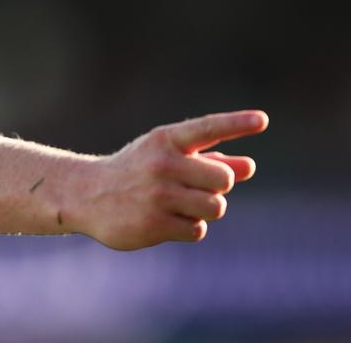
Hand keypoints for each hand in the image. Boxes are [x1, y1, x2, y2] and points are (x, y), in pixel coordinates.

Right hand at [71, 110, 267, 249]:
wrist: (87, 195)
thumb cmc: (136, 172)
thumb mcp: (168, 158)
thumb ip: (209, 160)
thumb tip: (248, 167)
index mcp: (166, 140)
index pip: (208, 128)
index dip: (237, 123)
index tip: (263, 120)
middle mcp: (162, 164)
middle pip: (223, 180)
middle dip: (218, 187)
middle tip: (197, 187)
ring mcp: (157, 195)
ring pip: (215, 208)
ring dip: (205, 210)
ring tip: (180, 205)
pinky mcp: (154, 224)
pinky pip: (198, 229)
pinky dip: (190, 227)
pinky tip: (168, 220)